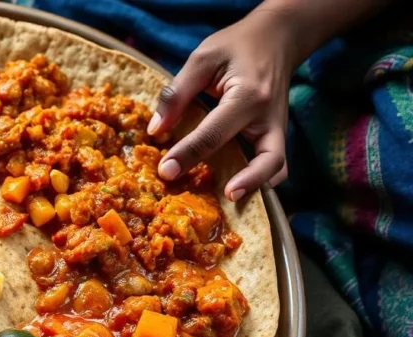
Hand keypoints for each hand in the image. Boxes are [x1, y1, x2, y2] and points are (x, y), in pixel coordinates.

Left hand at [146, 6, 297, 200]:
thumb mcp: (202, 58)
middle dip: (241, 182)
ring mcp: (278, 129)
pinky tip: (235, 190)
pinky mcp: (276, 135)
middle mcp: (269, 117)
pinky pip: (274, 165)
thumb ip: (177, 93)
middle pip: (265, 160)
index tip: (166, 171)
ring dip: (256, 188)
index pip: (215, 133)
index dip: (188, 154)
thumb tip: (155, 129)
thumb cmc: (236, 46)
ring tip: (227, 201)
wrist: (276, 38)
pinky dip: (260, 181)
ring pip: (276, 168)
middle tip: (213, 197)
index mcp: (249, 96)